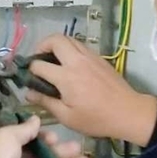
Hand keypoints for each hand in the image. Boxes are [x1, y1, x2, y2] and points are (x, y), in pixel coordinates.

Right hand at [26, 35, 156, 145]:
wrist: (128, 112)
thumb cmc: (96, 119)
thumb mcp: (67, 117)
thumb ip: (46, 102)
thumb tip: (28, 93)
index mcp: (66, 77)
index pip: (39, 65)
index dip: (30, 70)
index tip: (29, 78)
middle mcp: (77, 61)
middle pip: (55, 39)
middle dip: (41, 45)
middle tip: (39, 59)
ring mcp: (90, 56)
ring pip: (68, 39)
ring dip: (57, 45)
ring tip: (53, 60)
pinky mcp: (99, 58)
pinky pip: (80, 46)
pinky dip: (70, 49)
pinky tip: (70, 65)